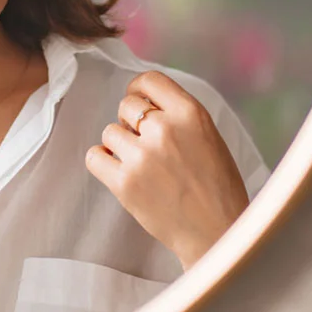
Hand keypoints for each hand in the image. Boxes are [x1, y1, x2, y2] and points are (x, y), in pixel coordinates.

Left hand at [85, 70, 249, 268]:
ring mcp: (142, 156)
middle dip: (130, 122)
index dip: (138, 90)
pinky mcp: (124, 183)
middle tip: (145, 145)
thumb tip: (140, 100)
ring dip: (118, 146)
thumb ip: (177, 116)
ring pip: (109, 132)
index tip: (138, 103)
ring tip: (139, 164)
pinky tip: (118, 171)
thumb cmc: (216, 186)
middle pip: (125, 106)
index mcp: (191, 114)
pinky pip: (94, 156)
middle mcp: (165, 130)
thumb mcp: (209, 136)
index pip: (149, 80)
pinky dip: (102, 162)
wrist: (216, 231)